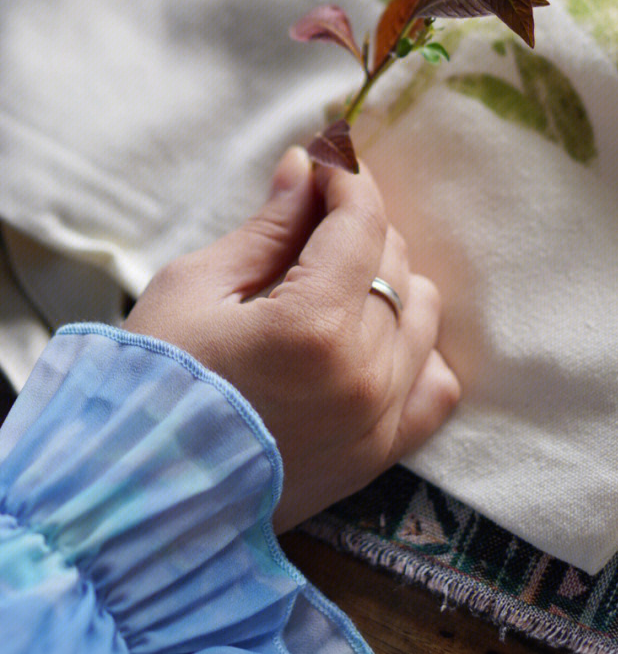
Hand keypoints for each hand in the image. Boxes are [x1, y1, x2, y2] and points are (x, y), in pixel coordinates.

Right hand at [123, 146, 459, 529]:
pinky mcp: (380, 456)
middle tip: (312, 217)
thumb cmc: (151, 387)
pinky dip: (415, 350)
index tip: (326, 161)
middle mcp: (364, 374)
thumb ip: (269, 227)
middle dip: (357, 226)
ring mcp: (379, 420)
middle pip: (395, 261)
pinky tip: (371, 336)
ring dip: (387, 282)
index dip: (346, 180)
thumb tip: (307, 166)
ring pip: (423, 311)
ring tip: (330, 280)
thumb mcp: (196, 289)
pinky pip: (436, 385)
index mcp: (314, 326)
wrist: (130, 505)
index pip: (362, 222)